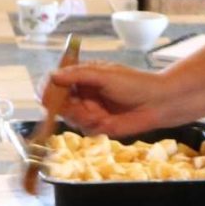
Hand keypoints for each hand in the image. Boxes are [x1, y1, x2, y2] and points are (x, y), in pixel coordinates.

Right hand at [42, 63, 179, 136]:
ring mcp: (88, 110)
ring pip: (70, 118)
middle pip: (58, 103)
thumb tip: (53, 76)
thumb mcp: (105, 75)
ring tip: (101, 114)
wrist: (158, 103)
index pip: (54, 82)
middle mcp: (82, 93)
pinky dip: (93, 126)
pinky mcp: (97, 126)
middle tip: (82, 107)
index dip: (48, 90)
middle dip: (67, 107)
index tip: (47, 97)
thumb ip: (78, 75)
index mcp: (81, 77)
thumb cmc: (134, 83)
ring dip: (83, 117)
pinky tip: (107, 121)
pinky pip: (84, 129)